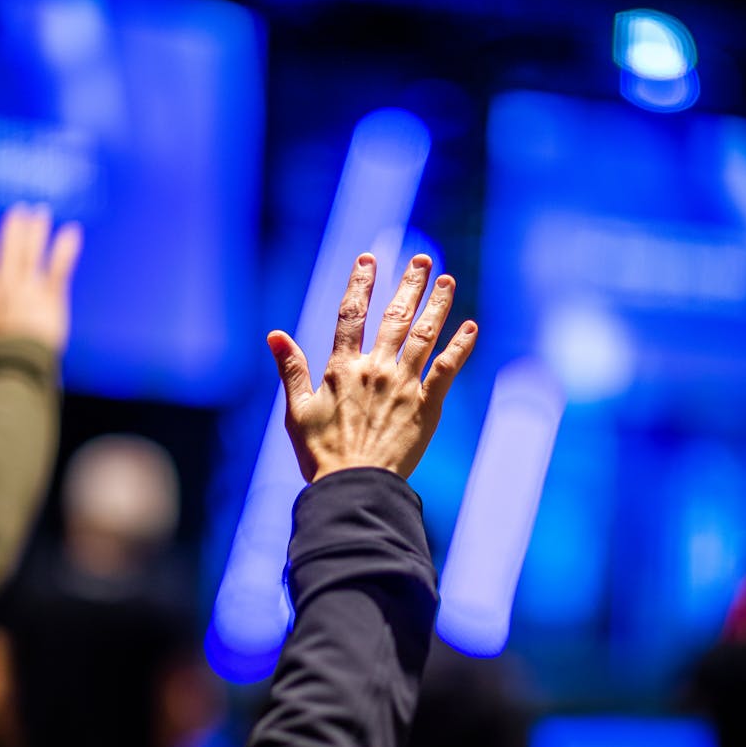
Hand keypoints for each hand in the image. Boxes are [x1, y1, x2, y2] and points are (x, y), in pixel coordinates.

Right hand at [0, 203, 82, 353]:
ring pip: (32, 253)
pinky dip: (65, 248)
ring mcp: (30, 290)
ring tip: (41, 213)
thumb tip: (9, 290)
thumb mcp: (3, 322)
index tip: (10, 224)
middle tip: (22, 209)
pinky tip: (72, 231)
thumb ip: (7, 302)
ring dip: (36, 231)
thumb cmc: (5, 351)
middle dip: (16, 228)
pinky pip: (58, 268)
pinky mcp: (51, 298)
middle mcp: (9, 285)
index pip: (2, 257)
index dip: (6, 239)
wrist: (20, 362)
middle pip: (11, 250)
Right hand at [267, 252, 476, 481]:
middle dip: (410, 285)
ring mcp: (404, 385)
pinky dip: (460, 346)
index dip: (361, 283)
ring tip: (448, 282)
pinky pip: (447, 369)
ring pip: (424, 335)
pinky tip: (470, 327)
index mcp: (343, 368)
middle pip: (395, 317)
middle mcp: (376, 369)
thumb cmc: (321, 454)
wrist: (355, 486)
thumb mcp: (297, 411)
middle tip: (424, 261)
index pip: (352, 314)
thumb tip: (275, 335)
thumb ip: (291, 370)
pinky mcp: (426, 406)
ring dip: (437, 306)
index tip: (370, 260)